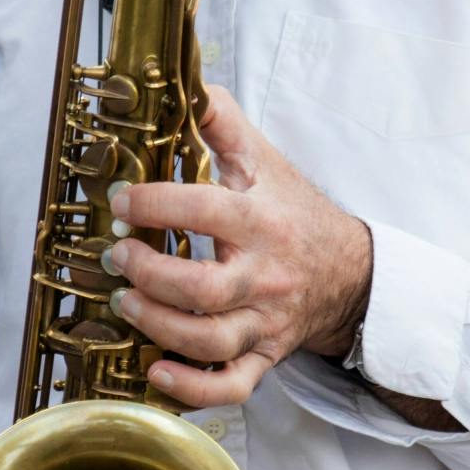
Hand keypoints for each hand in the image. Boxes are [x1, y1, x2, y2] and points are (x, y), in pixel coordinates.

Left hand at [104, 82, 371, 409]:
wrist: (350, 274)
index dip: (157, 204)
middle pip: (204, 289)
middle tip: (119, 256)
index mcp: (263, 222)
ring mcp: (265, 322)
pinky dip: (191, 387)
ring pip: (211, 340)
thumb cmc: (295, 215)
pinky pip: (230, 386)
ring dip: (158, 327)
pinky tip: (156, 370)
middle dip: (150, 275)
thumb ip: (221, 122)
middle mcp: (266, 277)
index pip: (208, 211)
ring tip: (126, 304)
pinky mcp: (264, 357)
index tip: (122, 200)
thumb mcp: (265, 160)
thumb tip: (182, 82)